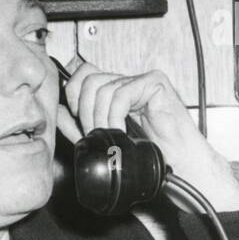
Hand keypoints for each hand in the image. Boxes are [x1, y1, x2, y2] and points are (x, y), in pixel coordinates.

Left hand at [58, 62, 238, 211]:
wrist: (182, 165)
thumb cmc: (153, 155)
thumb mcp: (105, 139)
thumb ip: (80, 125)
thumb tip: (57, 111)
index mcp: (117, 91)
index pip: (83, 75)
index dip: (74, 95)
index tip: (78, 121)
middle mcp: (129, 82)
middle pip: (89, 78)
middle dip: (85, 110)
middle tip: (94, 133)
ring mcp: (142, 81)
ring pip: (103, 87)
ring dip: (100, 117)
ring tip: (110, 135)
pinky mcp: (155, 83)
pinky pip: (121, 93)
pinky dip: (115, 116)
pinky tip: (122, 132)